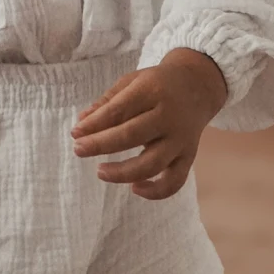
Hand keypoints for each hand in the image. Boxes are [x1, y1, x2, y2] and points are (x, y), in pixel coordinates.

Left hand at [70, 48, 227, 199]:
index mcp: (153, 90)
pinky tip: (134, 188)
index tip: (76, 133)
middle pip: (132, 135)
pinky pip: (175, 181)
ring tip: (100, 171)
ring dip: (123, 172)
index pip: (120, 110)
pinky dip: (156, 191)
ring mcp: (181, 139)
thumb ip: (108, 102)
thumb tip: (82, 123)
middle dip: (102, 145)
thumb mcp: (133, 81)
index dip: (95, 124)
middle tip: (79, 150)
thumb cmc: (158, 83)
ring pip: (153, 163)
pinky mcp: (189, 156)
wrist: (198, 85)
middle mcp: (169, 116)